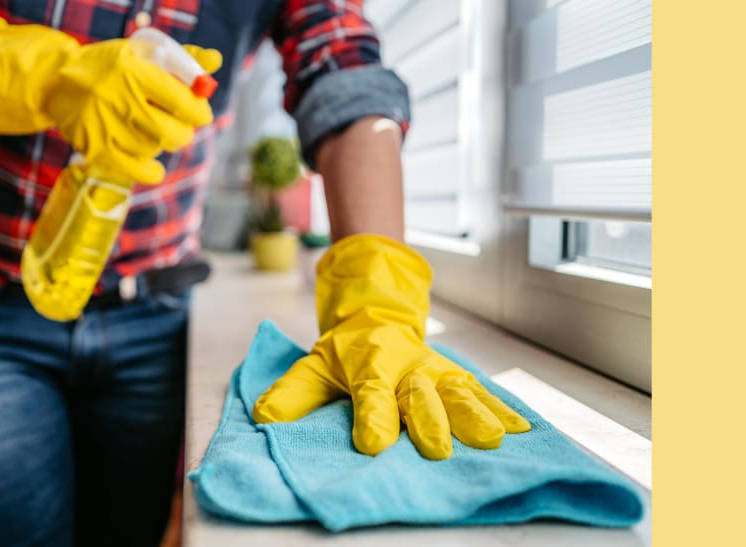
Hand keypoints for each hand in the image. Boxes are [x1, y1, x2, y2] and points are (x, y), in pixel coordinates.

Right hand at [0, 17, 219, 182]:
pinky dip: (151, 170)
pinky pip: (138, 171)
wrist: (56, 82)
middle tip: (181, 127)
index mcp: (134, 71)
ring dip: (163, 144)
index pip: (182, 100)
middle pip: (173, 132)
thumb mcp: (142, 53)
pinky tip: (152, 163)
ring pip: (156, 149)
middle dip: (185, 132)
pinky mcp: (97, 149)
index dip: (199, 112)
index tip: (200, 113)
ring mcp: (107, 128)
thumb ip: (182, 58)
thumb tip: (215, 61)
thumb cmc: (108, 66)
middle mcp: (120, 100)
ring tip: (153, 132)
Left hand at [253, 235, 530, 459]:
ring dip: (474, 415)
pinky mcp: (456, 375)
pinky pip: (481, 391)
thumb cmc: (346, 350)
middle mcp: (407, 368)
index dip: (372, 417)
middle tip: (438, 448)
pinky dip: (501, 407)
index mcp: (370, 364)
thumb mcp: (315, 364)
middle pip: (420, 395)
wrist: (379, 313)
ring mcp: (436, 371)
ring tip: (493, 438)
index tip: (374, 443)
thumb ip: (294, 393)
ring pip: (457, 392)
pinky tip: (521, 427)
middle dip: (429, 420)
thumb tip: (265, 418)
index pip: (371, 393)